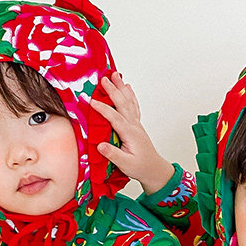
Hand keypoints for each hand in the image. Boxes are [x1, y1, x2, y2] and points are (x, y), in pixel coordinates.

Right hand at [91, 72, 174, 193]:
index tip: (91, 101)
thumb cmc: (140, 167)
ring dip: (121, 87)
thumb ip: (113, 154)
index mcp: (130, 134)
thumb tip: (100, 145)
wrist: (154, 169)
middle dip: (113, 90)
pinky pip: (133, 106)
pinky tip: (127, 87)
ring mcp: (136, 124)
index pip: (115, 118)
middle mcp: (134, 126)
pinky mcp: (136, 125)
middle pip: (123, 104)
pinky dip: (130, 95)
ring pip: (128, 102)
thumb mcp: (125, 164)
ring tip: (115, 75)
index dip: (103, 109)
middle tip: (104, 78)